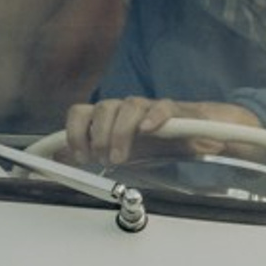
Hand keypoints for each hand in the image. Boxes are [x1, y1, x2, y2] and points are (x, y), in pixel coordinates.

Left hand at [54, 97, 258, 165]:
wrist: (206, 134)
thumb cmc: (162, 143)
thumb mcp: (123, 153)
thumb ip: (92, 152)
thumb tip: (59, 159)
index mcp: (112, 120)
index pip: (82, 113)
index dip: (74, 132)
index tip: (77, 155)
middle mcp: (129, 111)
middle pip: (102, 107)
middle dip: (97, 135)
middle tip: (102, 158)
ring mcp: (152, 110)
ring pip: (128, 106)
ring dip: (120, 132)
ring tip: (120, 156)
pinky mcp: (178, 113)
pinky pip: (163, 107)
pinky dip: (153, 116)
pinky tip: (148, 130)